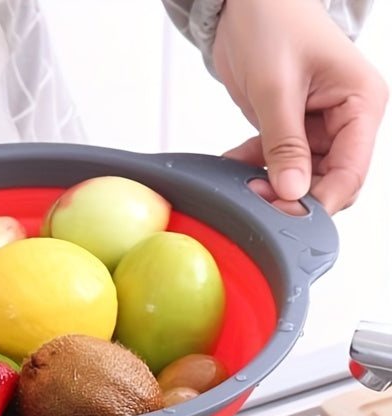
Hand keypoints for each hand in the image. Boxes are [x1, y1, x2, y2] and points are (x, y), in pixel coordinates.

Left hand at [212, 0, 387, 213]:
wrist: (246, 2)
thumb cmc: (272, 23)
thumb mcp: (276, 87)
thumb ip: (284, 143)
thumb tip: (291, 191)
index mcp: (361, 103)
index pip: (351, 172)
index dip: (320, 200)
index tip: (286, 215)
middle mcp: (346, 119)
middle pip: (328, 181)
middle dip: (293, 196)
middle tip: (255, 199)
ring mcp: (319, 126)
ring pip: (301, 177)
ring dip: (270, 185)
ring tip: (240, 182)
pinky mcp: (292, 129)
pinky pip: (278, 163)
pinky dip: (255, 169)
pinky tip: (233, 164)